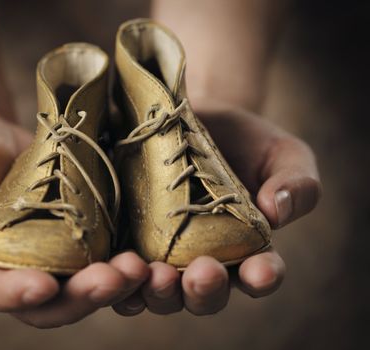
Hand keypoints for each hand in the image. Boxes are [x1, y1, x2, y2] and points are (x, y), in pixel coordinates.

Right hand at [0, 105, 148, 327]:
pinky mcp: (77, 236)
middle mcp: (12, 269)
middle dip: (80, 298)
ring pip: (81, 288)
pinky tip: (148, 257)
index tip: (43, 285)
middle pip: (47, 303)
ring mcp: (49, 256)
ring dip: (112, 287)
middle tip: (113, 278)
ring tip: (138, 268)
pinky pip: (101, 260)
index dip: (14, 294)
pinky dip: (124, 265)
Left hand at [112, 101, 321, 315]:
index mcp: (246, 250)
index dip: (261, 277)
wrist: (190, 117)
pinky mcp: (126, 243)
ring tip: (156, 273)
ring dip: (158, 292)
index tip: (261, 268)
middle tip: (203, 272)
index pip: (258, 274)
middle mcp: (202, 262)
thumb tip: (277, 211)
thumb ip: (296, 182)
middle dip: (204, 290)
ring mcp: (161, 256)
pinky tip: (117, 267)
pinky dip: (118, 279)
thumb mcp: (281, 153)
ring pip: (158, 294)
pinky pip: (120, 275)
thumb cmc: (243, 141)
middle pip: (203, 296)